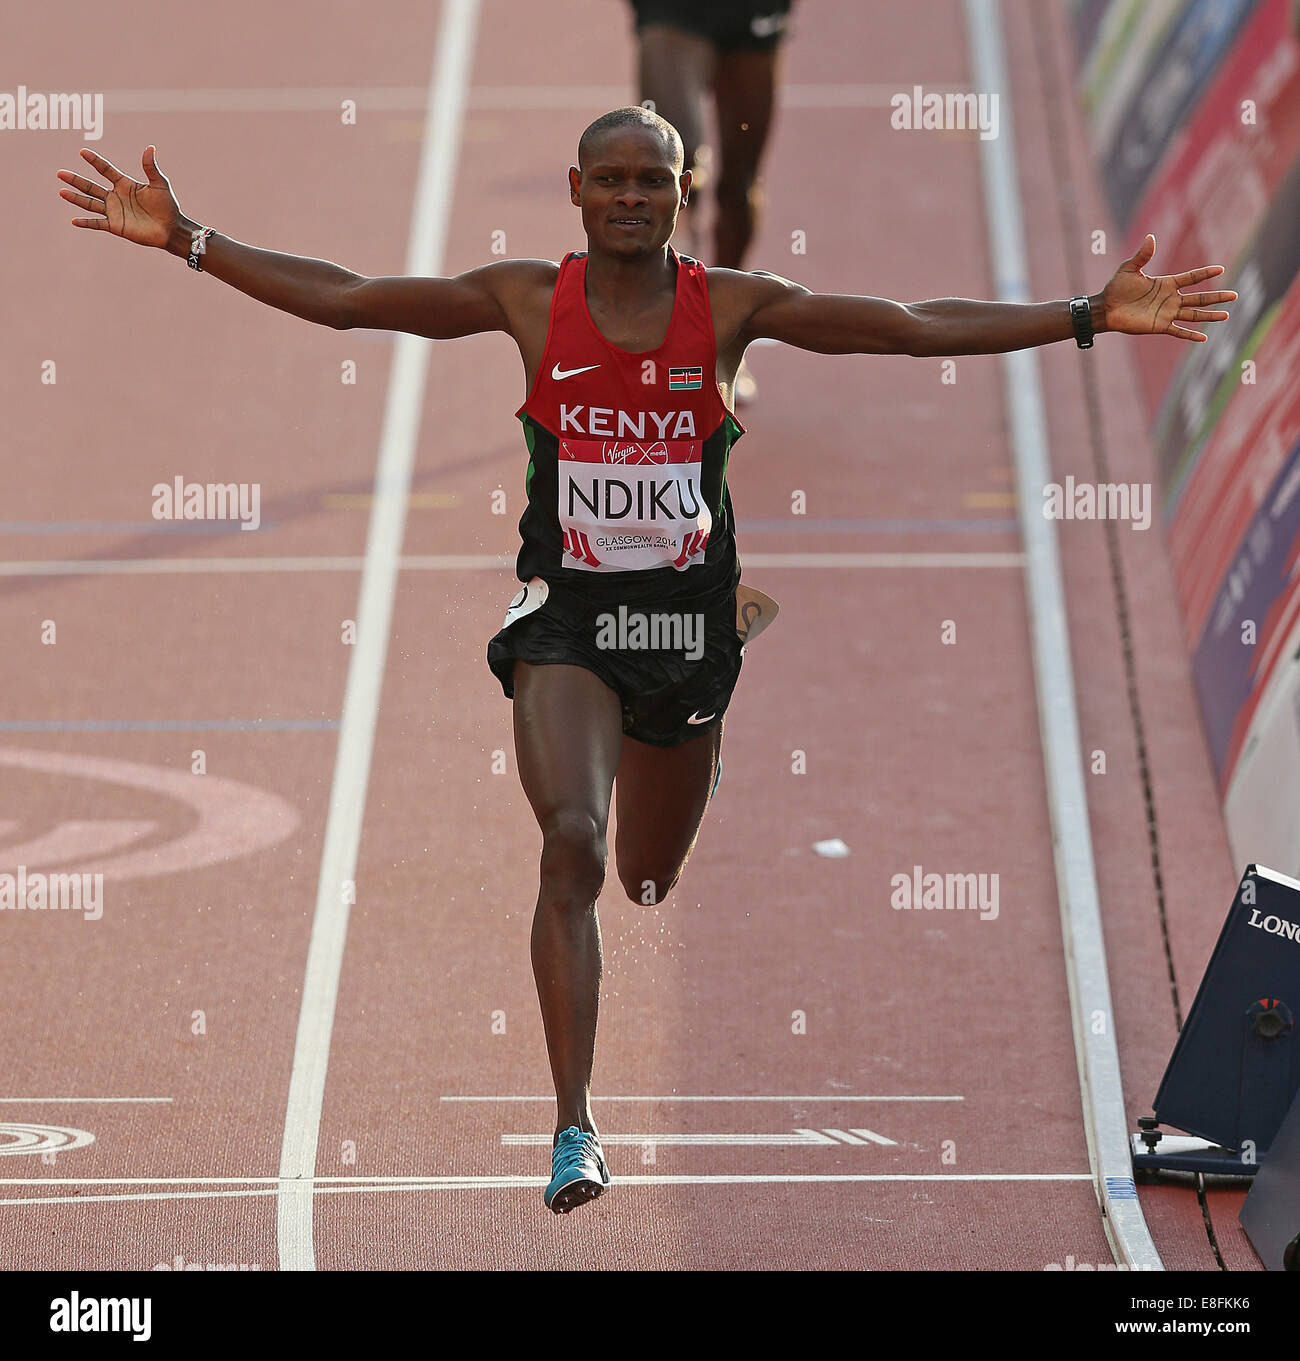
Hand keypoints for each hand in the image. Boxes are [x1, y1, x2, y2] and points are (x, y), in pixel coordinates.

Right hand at [57, 146, 184, 250]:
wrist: (172, 228)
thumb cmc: (168, 206)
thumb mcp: (160, 184)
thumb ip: (151, 167)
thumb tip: (150, 147)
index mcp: (124, 184)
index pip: (105, 169)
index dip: (94, 161)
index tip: (83, 151)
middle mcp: (116, 196)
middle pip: (91, 186)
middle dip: (76, 180)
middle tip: (60, 173)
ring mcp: (114, 211)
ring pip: (90, 203)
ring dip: (76, 198)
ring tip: (61, 191)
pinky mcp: (116, 226)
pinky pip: (97, 223)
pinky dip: (86, 222)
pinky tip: (73, 221)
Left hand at [1099, 233, 1235, 341]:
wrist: (1105, 309)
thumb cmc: (1116, 288)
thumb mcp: (1129, 269)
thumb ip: (1143, 255)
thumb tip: (1151, 237)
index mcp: (1166, 283)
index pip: (1191, 277)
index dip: (1205, 273)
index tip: (1221, 269)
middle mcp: (1170, 299)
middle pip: (1199, 297)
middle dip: (1217, 297)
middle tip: (1235, 295)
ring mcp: (1166, 313)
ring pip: (1193, 314)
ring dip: (1210, 315)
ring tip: (1226, 315)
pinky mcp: (1159, 326)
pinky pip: (1178, 331)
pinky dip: (1190, 335)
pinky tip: (1204, 337)